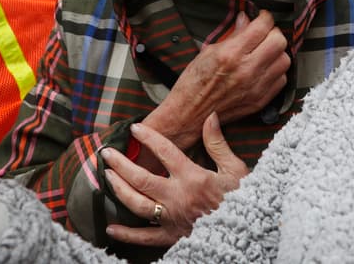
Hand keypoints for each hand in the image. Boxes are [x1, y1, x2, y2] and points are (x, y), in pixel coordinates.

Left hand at [102, 114, 248, 246]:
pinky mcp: (172, 236)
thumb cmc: (243, 200)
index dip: (148, 138)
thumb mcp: (235, 168)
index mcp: (193, 177)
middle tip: (106, 153)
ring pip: (137, 204)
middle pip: (141, 178)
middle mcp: (177, 197)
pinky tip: (110, 228)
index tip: (135, 128)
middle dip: (120, 164)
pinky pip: (145, 237)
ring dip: (119, 190)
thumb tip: (211, 117)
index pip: (164, 151)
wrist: (246, 232)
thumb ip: (218, 143)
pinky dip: (127, 234)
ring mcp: (171, 218)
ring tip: (107, 177)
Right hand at [142, 10, 288, 151]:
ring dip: (277, 52)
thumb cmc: (194, 83)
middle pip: (279, 42)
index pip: (262, 27)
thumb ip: (232, 34)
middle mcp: (246, 70)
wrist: (190, 114)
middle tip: (265, 33)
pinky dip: (276, 71)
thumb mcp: (208, 50)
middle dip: (274, 33)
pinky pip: (282, 80)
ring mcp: (256, 87)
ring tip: (266, 51)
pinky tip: (265, 69)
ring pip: (284, 60)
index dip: (265, 18)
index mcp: (231, 54)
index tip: (262, 17)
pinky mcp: (260, 100)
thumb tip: (246, 19)